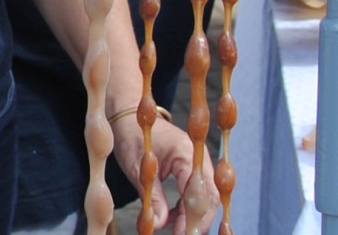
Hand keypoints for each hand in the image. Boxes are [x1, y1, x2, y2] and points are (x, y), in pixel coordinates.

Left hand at [109, 114, 201, 233]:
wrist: (129, 114)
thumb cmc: (131, 135)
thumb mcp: (137, 168)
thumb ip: (151, 196)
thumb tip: (160, 224)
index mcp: (186, 153)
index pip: (198, 192)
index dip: (192, 217)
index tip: (182, 234)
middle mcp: (198, 157)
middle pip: (209, 197)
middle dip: (198, 221)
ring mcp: (197, 162)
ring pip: (205, 197)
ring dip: (192, 217)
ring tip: (175, 232)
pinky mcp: (191, 168)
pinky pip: (195, 192)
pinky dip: (186, 208)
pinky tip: (171, 220)